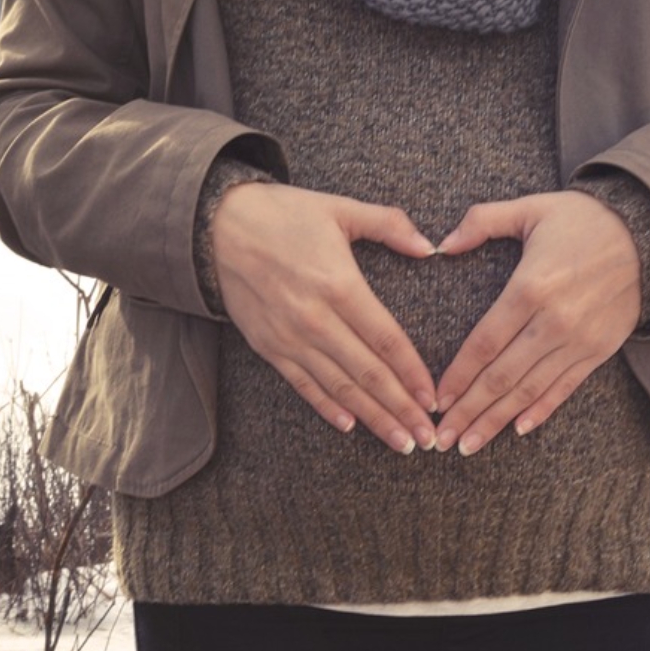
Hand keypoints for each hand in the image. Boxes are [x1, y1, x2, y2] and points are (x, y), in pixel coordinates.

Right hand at [210, 182, 439, 453]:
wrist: (215, 226)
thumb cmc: (282, 214)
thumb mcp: (339, 209)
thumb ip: (389, 225)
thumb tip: (430, 247)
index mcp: (339, 285)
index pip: (386, 340)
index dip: (413, 373)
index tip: (434, 399)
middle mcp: (315, 319)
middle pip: (368, 374)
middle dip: (401, 409)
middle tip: (428, 438)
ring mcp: (290, 338)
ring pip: (339, 387)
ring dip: (372, 418)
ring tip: (400, 442)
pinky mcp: (268, 347)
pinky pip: (303, 385)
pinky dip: (327, 407)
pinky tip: (350, 425)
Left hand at [432, 191, 641, 454]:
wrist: (649, 235)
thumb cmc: (584, 220)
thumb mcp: (531, 209)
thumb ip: (482, 222)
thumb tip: (440, 245)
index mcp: (531, 287)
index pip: (484, 343)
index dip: (458, 375)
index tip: (436, 400)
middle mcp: (554, 322)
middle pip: (502, 377)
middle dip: (468, 411)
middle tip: (441, 439)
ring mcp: (579, 341)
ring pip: (529, 391)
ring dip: (496, 421)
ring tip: (468, 445)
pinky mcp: (599, 351)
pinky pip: (564, 388)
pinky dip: (540, 411)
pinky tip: (516, 429)